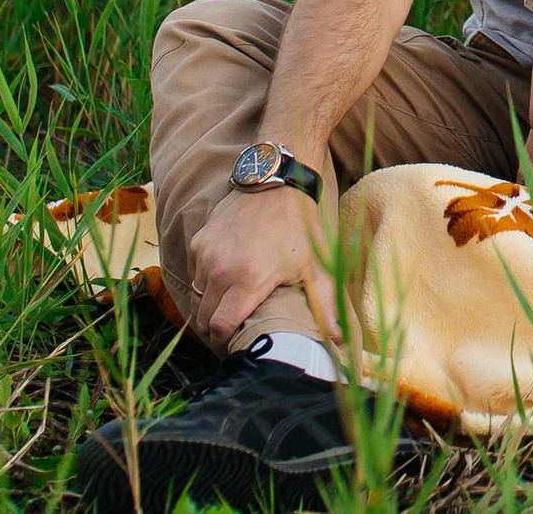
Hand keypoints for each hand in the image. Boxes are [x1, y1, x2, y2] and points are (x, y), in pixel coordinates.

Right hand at [185, 182, 337, 354]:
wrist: (278, 185)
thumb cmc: (300, 227)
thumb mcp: (316, 266)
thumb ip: (324, 305)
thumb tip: (339, 341)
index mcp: (248, 280)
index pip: (220, 328)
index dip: (224, 343)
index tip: (234, 346)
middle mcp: (220, 269)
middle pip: (203, 318)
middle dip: (213, 331)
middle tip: (229, 333)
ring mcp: (206, 254)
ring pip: (196, 297)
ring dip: (208, 308)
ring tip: (226, 310)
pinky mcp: (199, 242)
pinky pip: (194, 274)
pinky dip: (204, 284)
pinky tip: (223, 283)